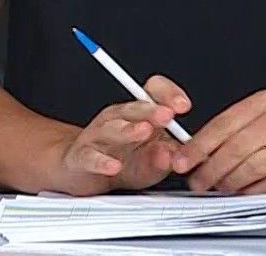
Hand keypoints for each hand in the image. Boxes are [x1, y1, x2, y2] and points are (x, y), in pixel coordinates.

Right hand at [49, 74, 192, 195]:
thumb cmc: (124, 161)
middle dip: (151, 110)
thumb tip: (176, 154)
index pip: (153, 92)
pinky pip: (91, 157)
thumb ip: (165, 155)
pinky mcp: (82, 157)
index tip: (183, 106)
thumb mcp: (151, 158)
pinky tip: (114, 166)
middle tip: (167, 115)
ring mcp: (98, 136)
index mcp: (138, 113)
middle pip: (134, 108)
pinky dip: (102, 162)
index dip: (168, 94)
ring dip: (129, 130)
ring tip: (144, 131)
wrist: (85, 174)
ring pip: (112, 129)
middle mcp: (117, 119)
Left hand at [169, 89, 265, 194]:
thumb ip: (237, 131)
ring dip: (231, 183)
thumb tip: (198, 152)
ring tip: (221, 188)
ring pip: (253, 166)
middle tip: (198, 181)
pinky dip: (255, 191)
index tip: (183, 160)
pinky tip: (246, 193)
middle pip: (235, 147)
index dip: (198, 145)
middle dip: (210, 169)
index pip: (223, 123)